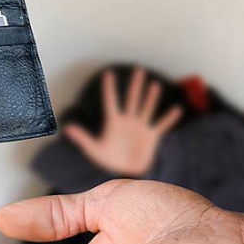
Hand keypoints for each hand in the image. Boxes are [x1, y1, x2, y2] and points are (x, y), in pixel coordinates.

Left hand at [65, 69, 182, 175]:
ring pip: (146, 109)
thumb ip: (82, 137)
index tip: (107, 73)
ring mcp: (140, 127)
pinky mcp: (151, 136)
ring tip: (154, 85)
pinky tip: (176, 110)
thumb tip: (66, 128)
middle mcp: (128, 121)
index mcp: (113, 122)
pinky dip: (168, 118)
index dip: (109, 88)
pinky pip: (161, 125)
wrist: (123, 173)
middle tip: (138, 69)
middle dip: (135, 86)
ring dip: (150, 98)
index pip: (110, 101)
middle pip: (131, 100)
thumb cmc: (107, 160)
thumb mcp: (93, 149)